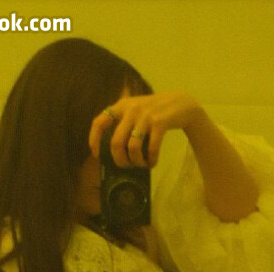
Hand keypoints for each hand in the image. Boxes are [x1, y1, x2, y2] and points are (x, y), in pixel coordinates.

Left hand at [88, 91, 203, 169]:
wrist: (180, 103)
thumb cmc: (154, 112)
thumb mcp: (135, 109)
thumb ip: (122, 122)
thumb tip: (113, 150)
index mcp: (121, 106)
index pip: (99, 122)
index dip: (94, 140)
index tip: (96, 154)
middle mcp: (131, 109)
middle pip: (116, 142)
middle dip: (120, 160)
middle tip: (126, 166)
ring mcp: (145, 116)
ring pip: (132, 148)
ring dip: (136, 161)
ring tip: (141, 165)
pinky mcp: (160, 123)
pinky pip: (151, 148)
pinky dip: (151, 160)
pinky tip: (152, 163)